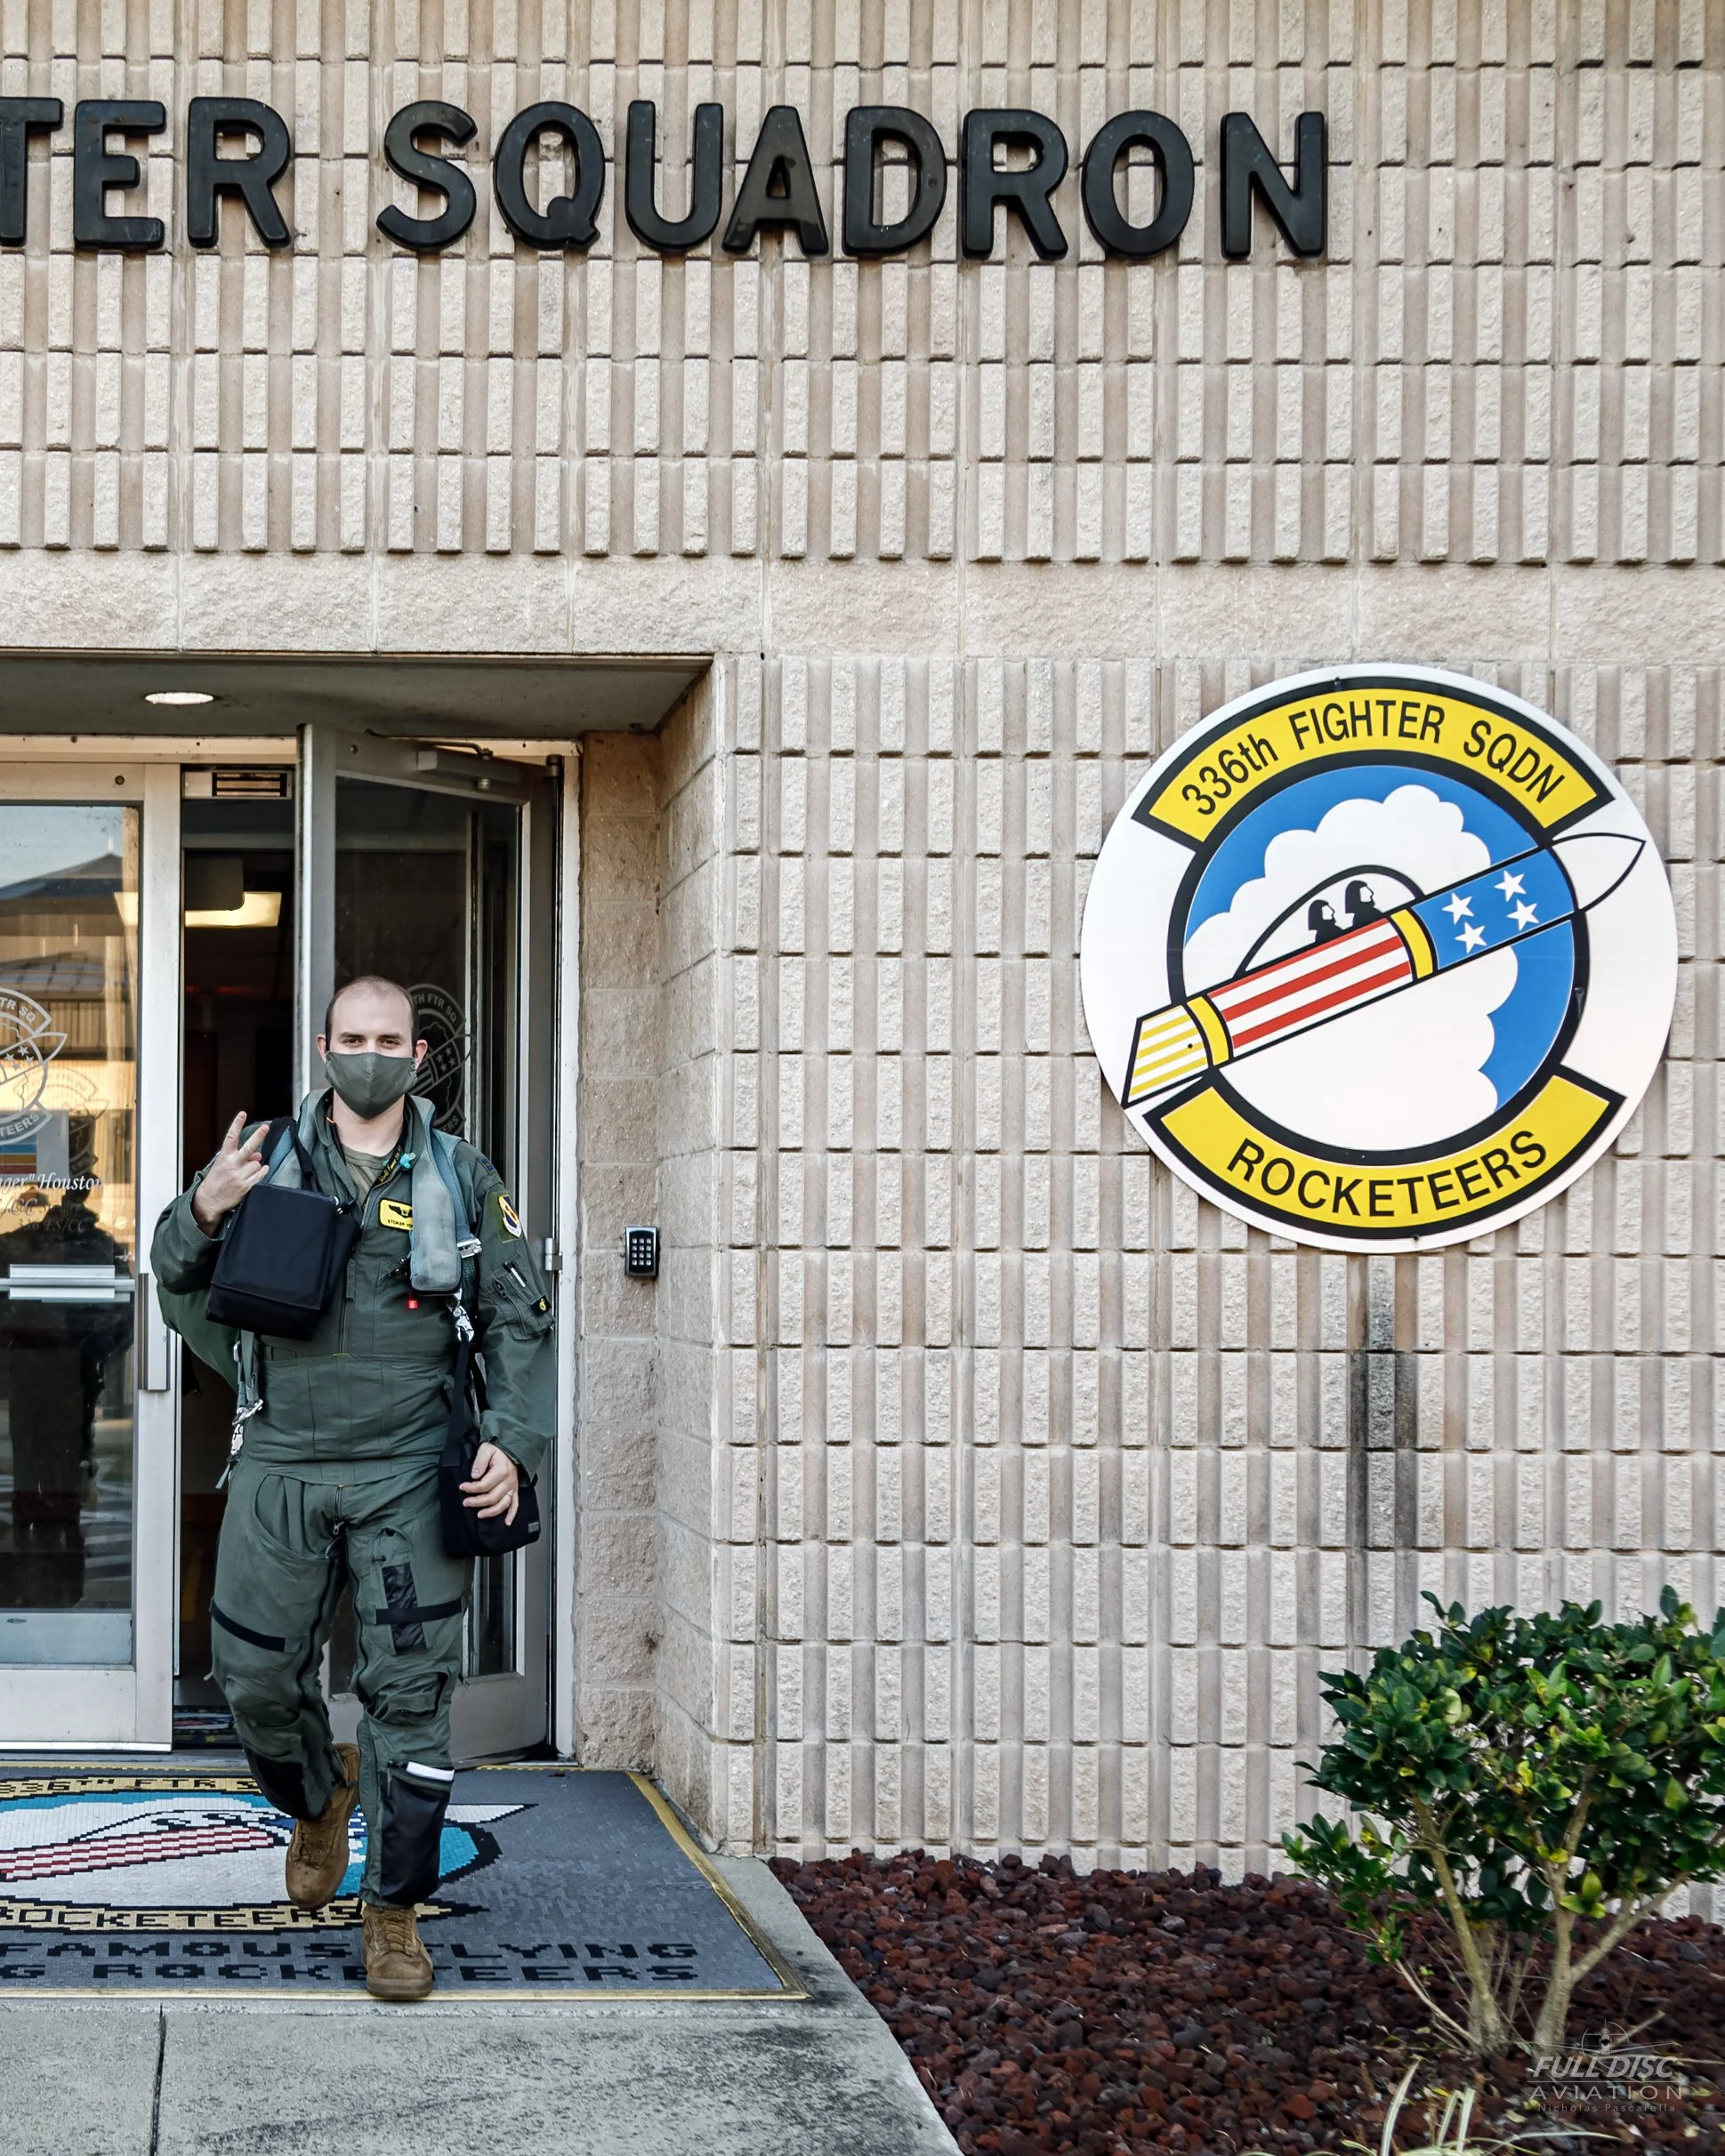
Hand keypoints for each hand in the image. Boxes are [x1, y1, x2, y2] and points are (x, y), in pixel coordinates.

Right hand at [190, 1112, 268, 1234]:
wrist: (209, 1200)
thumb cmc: (217, 1180)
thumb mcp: (224, 1164)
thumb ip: (240, 1157)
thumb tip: (259, 1153)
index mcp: (224, 1157)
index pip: (231, 1137)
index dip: (237, 1124)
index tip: (242, 1114)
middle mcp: (232, 1164)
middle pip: (249, 1147)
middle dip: (258, 1136)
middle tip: (265, 1127)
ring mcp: (239, 1175)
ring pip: (257, 1163)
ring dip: (256, 1166)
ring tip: (246, 1171)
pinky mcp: (246, 1186)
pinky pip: (260, 1175)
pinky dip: (262, 1172)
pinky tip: (260, 1171)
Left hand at [462, 1442, 519, 1524]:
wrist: (511, 1450)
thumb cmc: (498, 1450)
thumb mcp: (486, 1450)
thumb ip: (480, 1461)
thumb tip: (474, 1475)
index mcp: (502, 1471)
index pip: (484, 1485)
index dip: (472, 1488)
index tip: (462, 1487)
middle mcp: (508, 1481)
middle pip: (492, 1497)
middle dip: (477, 1502)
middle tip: (466, 1502)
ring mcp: (512, 1487)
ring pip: (502, 1504)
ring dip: (491, 1511)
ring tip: (479, 1515)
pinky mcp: (514, 1491)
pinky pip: (515, 1504)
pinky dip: (512, 1514)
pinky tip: (507, 1522)